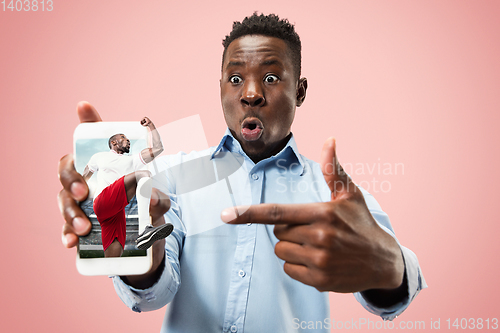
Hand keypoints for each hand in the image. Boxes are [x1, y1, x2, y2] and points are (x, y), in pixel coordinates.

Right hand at [57, 102, 169, 283]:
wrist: (146, 239)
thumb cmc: (147, 209)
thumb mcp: (157, 202)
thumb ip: (159, 199)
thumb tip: (154, 199)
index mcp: (106, 167)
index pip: (94, 141)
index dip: (88, 121)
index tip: (85, 106)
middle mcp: (87, 181)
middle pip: (68, 172)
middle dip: (72, 180)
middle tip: (84, 193)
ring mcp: (80, 204)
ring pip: (65, 202)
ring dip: (71, 213)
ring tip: (84, 228)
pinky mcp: (79, 228)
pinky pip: (66, 230)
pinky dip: (67, 236)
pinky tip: (72, 243)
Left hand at [221, 138, 403, 293]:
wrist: (383, 261)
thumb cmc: (362, 223)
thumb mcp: (350, 195)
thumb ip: (333, 169)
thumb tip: (329, 139)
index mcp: (323, 213)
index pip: (277, 212)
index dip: (248, 213)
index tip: (226, 215)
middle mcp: (320, 237)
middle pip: (278, 232)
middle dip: (289, 229)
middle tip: (313, 229)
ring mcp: (320, 261)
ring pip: (282, 252)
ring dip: (292, 248)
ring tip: (317, 246)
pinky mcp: (320, 280)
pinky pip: (289, 270)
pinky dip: (297, 266)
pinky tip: (318, 261)